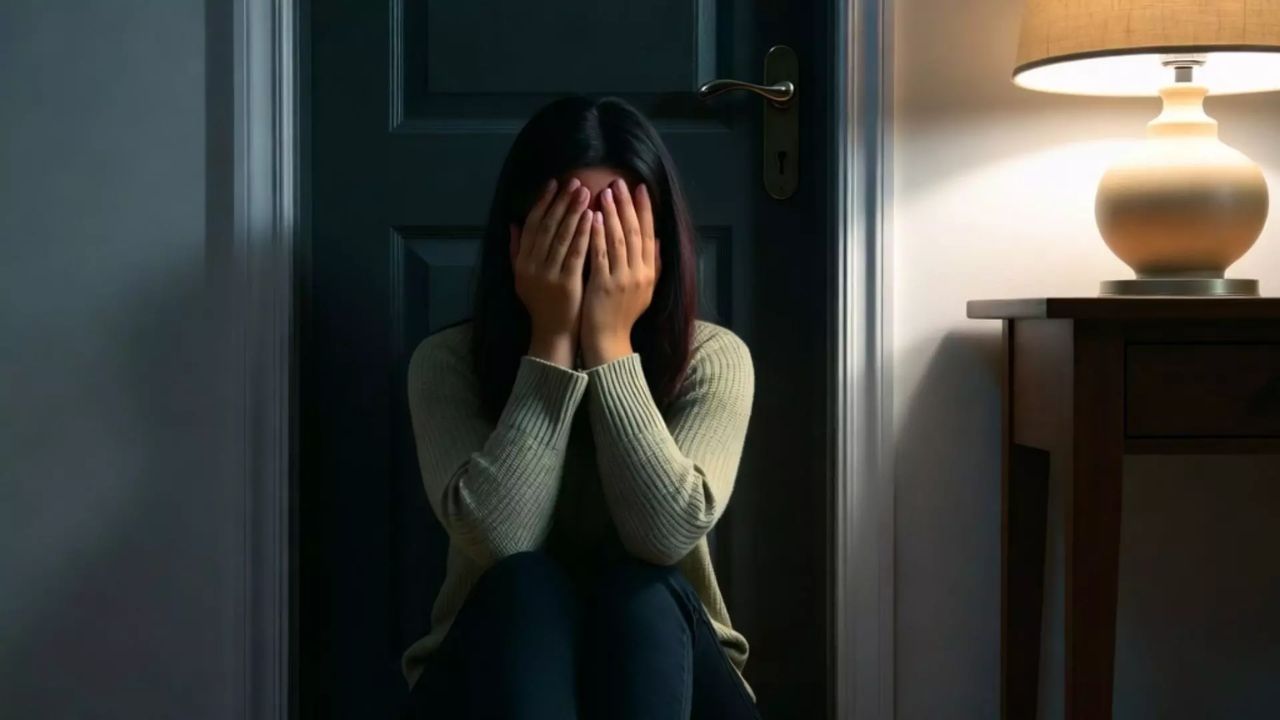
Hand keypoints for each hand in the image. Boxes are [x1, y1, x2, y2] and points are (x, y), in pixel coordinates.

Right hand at [512, 178, 592, 367]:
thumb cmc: (542, 303)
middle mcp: (531, 266)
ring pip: (561, 236)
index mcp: (521, 262)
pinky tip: (592, 217)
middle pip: (546, 226)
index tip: (554, 183)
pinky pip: (575, 252)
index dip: (542, 202)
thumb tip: (513, 224)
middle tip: (574, 181)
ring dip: (573, 211)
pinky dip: (583, 233)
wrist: (553, 333)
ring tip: (585, 192)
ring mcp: (548, 274)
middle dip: (561, 201)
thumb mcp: (523, 278)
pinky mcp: (566, 283)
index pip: (531, 225)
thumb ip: (516, 251)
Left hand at [581, 179, 658, 367]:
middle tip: (619, 182)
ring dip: (613, 214)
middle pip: (635, 232)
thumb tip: (659, 242)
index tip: (640, 188)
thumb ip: (653, 266)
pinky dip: (599, 235)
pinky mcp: (604, 286)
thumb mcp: (645, 290)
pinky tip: (594, 218)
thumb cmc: (623, 315)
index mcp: (650, 273)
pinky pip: (601, 255)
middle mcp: (640, 274)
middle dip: (627, 205)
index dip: (645, 210)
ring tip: (605, 192)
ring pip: (619, 240)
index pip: (649, 235)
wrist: (609, 341)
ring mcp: (622, 280)